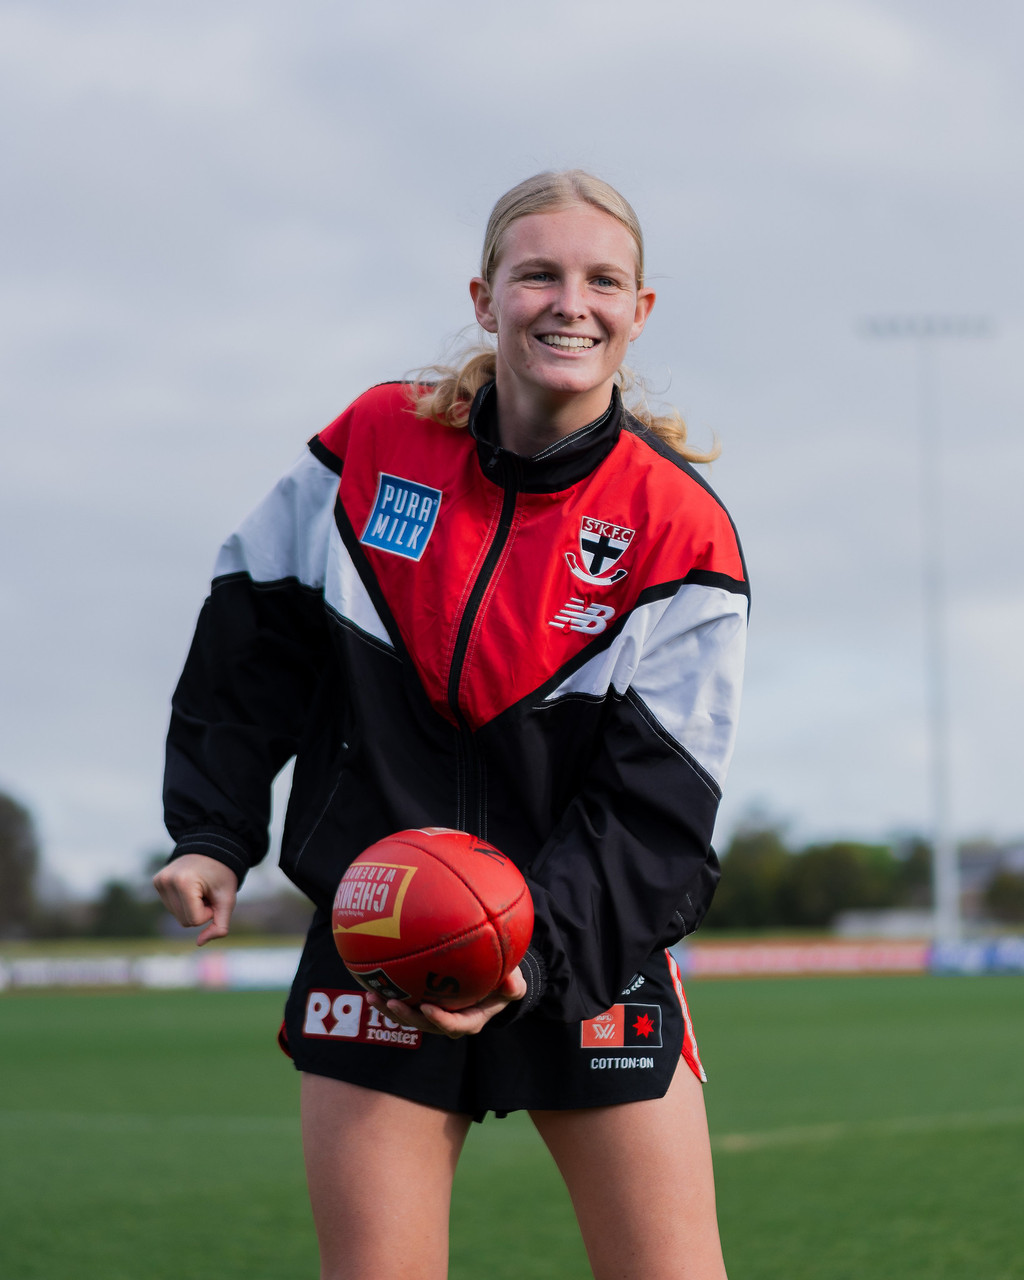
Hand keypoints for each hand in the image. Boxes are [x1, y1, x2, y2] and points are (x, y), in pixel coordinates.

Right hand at [152, 853, 238, 945]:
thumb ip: (220, 925)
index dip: (209, 912)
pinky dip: (183, 902)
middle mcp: (166, 881)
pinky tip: (191, 886)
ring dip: (191, 907)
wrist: (213, 848)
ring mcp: (159, 881)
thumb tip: (200, 943)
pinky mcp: (157, 881)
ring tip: (200, 888)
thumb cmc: (222, 874)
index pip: (195, 921)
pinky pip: (171, 906)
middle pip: (184, 921)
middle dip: (200, 911)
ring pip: (177, 916)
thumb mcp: (228, 900)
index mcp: (184, 883)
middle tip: (207, 892)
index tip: (214, 895)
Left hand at [365, 967, 526, 1038]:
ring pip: (410, 1017)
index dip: (441, 1020)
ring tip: (372, 995)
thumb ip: (515, 984)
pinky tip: (373, 982)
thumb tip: (512, 983)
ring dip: (391, 1009)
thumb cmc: (504, 980)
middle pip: (425, 1025)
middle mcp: (449, 1020)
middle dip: (408, 1017)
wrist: (493, 979)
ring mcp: (435, 1013)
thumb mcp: (515, 982)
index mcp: (471, 1019)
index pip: (455, 1026)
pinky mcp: (424, 1003)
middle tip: (393, 1002)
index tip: (427, 1007)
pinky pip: (405, 1003)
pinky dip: (390, 995)